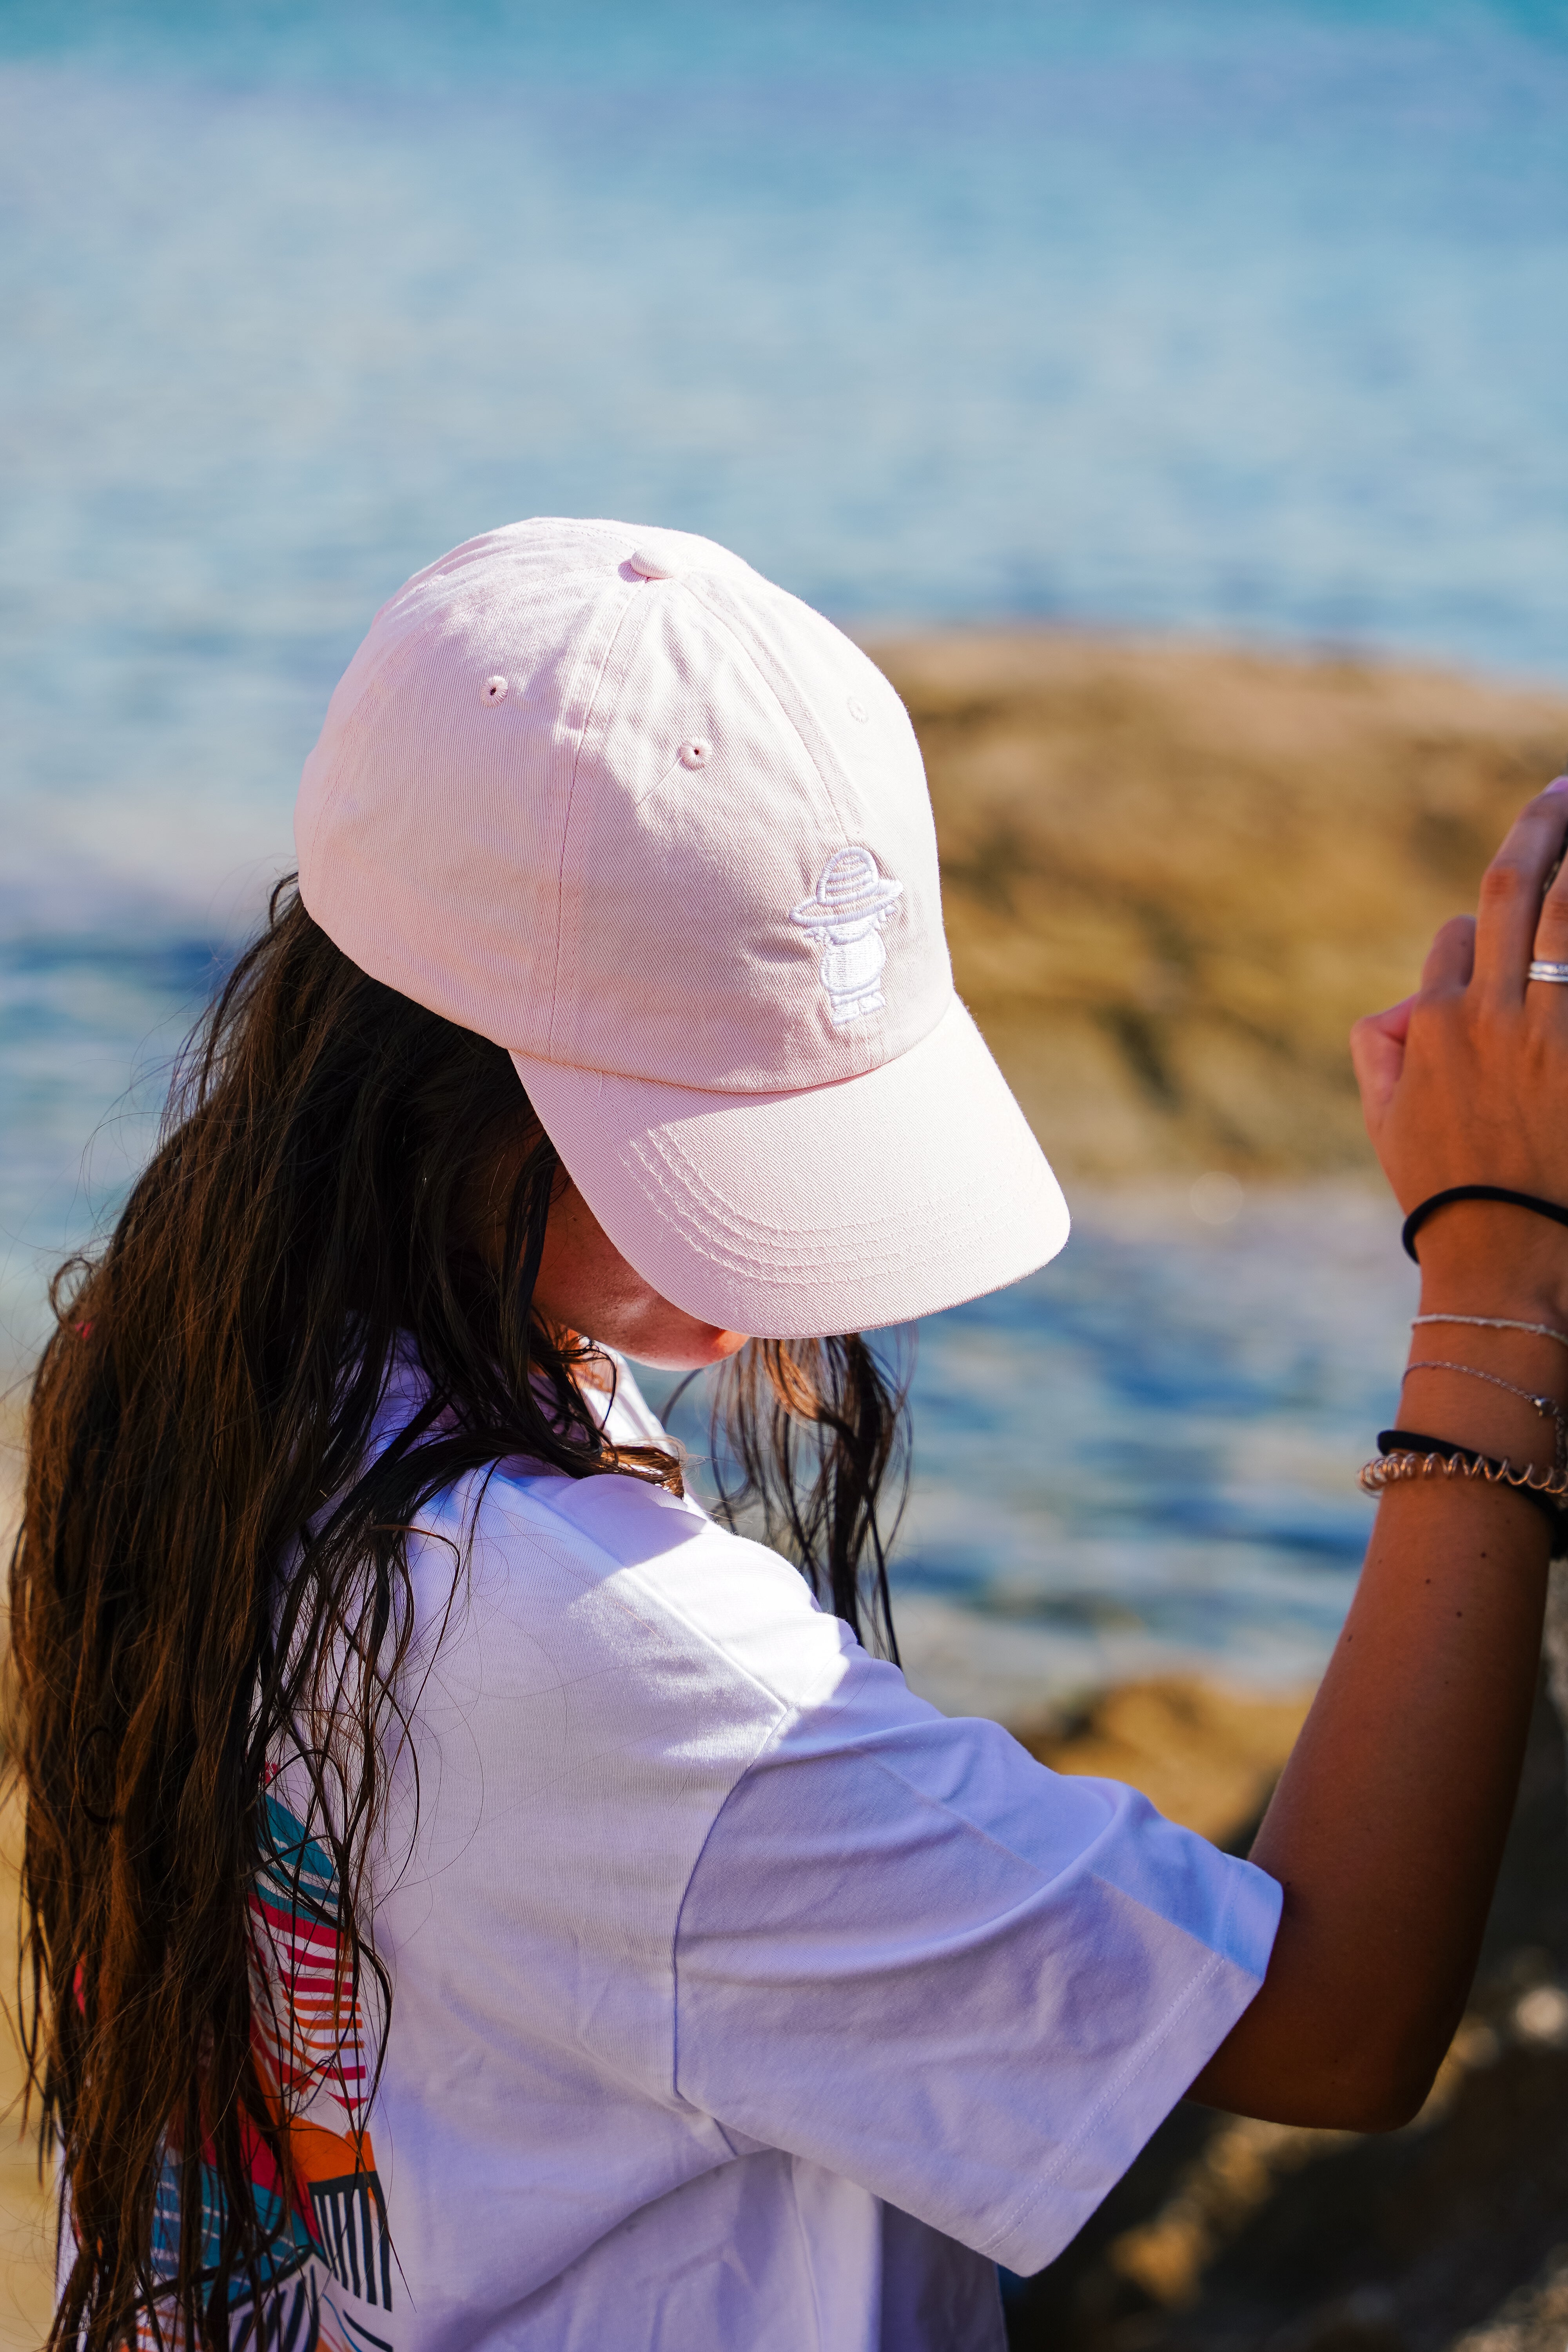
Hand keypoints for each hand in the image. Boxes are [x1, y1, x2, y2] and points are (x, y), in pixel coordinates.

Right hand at [1350, 776, 1567, 1317]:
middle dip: (1543, 826)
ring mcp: (1548, 1030)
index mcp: (1433, 1024)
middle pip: (1514, 888)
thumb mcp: (1384, 1124)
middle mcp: (1490, 1012)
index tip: (1495, 940)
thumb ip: (1378, 1054)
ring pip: (1566, 913)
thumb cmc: (1447, 1192)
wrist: (1510, 1253)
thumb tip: (1392, 1007)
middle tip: (1567, 787)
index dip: (1477, 933)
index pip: (1458, 937)